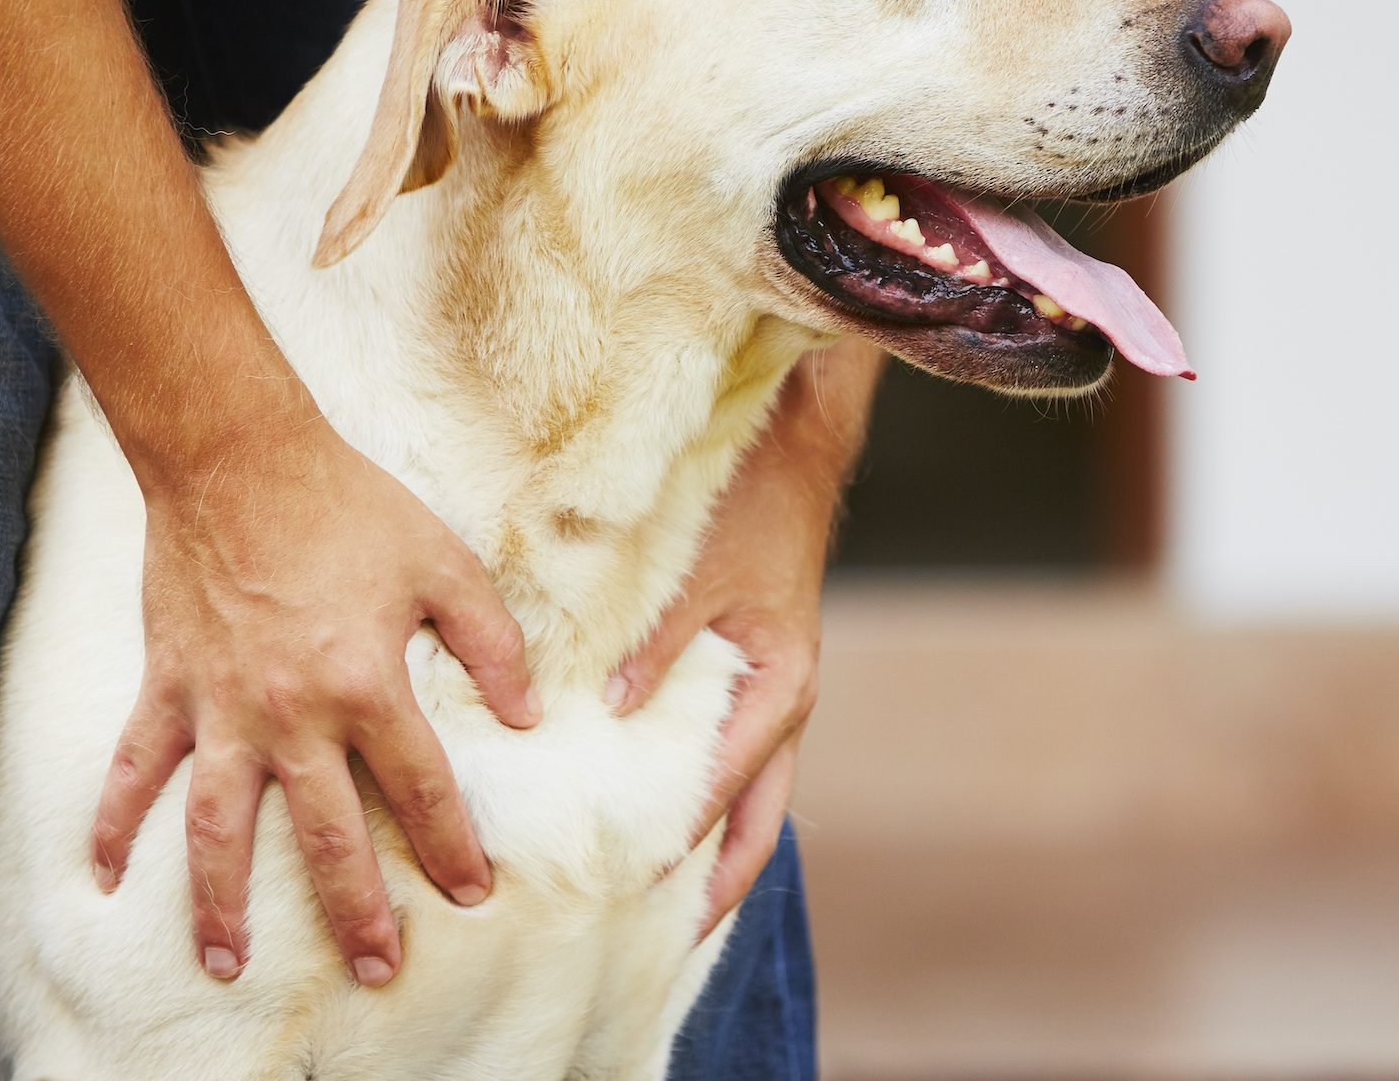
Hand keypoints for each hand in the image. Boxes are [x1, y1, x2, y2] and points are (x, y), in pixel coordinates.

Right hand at [88, 420, 538, 987]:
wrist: (238, 459)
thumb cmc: (349, 507)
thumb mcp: (444, 563)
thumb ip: (492, 641)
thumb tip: (529, 712)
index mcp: (366, 685)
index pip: (422, 790)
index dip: (451, 848)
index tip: (470, 896)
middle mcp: (291, 715)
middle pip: (325, 836)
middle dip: (354, 912)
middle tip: (376, 971)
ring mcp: (221, 708)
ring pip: (217, 829)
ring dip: (220, 903)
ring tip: (226, 964)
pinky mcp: (169, 688)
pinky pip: (134, 770)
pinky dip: (113, 824)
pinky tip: (104, 877)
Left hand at [608, 341, 880, 940]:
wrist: (790, 457)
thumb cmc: (745, 509)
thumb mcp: (697, 576)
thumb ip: (655, 645)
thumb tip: (608, 710)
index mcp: (780, 688)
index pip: (725, 790)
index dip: (678, 842)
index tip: (626, 887)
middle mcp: (784, 706)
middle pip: (755, 823)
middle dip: (712, 885)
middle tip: (659, 941)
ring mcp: (773, 699)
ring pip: (751, 801)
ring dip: (713, 851)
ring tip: (659, 907)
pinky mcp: (756, 682)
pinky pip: (738, 764)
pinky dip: (709, 802)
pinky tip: (663, 821)